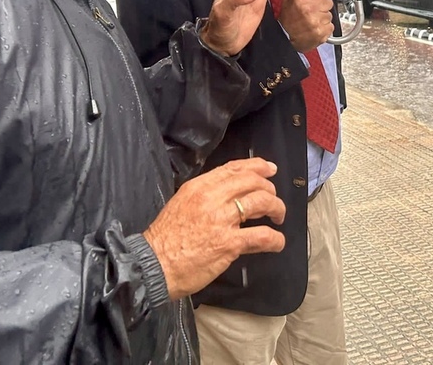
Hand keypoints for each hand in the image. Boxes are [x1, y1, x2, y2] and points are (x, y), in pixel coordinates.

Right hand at [143, 158, 285, 299]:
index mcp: (199, 187)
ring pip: (262, 202)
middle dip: (269, 188)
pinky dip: (275, 239)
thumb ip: (205, 196)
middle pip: (252, 182)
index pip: (234, 168)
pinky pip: (262, 236)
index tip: (269, 169)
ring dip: (276, 208)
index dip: (256, 166)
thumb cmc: (165, 239)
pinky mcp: (229, 243)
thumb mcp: (181, 204)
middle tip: (273, 200)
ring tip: (278, 217)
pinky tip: (277, 242)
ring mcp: (222, 220)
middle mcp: (212, 198)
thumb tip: (229, 194)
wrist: (154, 265)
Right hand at [278, 0, 333, 51]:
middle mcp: (310, 8)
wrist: (285, 38)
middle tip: (310, 10)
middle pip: (328, 1)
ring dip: (323, 16)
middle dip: (321, 5)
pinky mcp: (322, 32)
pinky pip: (331, 26)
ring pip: (330, 14)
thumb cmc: (287, 17)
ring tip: (311, 19)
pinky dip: (325, 27)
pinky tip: (314, 27)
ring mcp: (317, 21)